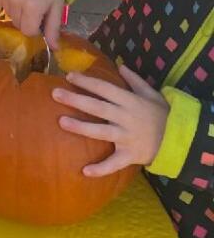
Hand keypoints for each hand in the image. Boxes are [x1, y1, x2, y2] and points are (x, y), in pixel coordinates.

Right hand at [0, 0, 65, 47]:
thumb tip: (54, 49)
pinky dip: (7, 2)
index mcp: (32, 7)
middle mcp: (15, 0)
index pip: (28, 31)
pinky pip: (0, 3)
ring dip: (16, 11)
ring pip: (8, 14)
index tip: (40, 19)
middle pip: (17, 23)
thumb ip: (53, 28)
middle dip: (26, 20)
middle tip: (34, 8)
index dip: (36, 28)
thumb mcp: (57, 6)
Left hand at [53, 64, 169, 176]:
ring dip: (81, 127)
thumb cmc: (163, 116)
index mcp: (130, 102)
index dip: (87, 82)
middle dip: (76, 99)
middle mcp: (126, 118)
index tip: (69, 76)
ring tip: (62, 122)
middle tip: (55, 93)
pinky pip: (114, 163)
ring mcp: (127, 137)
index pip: (105, 89)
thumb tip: (120, 66)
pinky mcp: (130, 155)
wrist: (182, 141)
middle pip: (98, 107)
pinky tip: (84, 171)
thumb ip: (135, 81)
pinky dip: (101, 169)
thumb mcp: (152, 95)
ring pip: (101, 131)